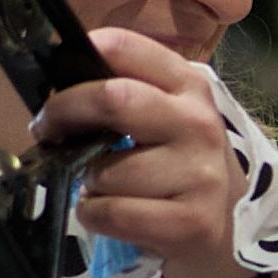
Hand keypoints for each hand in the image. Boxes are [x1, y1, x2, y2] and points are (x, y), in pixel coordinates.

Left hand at [48, 25, 251, 277]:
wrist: (227, 229)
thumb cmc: (179, 167)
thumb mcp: (165, 118)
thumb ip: (124, 94)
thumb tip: (58, 90)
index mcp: (189, 86)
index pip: (124, 47)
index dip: (77, 61)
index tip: (61, 88)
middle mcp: (198, 123)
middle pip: (111, 99)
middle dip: (64, 114)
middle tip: (50, 132)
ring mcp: (199, 175)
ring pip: (104, 170)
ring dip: (87, 182)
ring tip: (105, 187)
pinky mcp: (191, 223)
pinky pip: (111, 212)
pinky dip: (94, 215)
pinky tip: (109, 214)